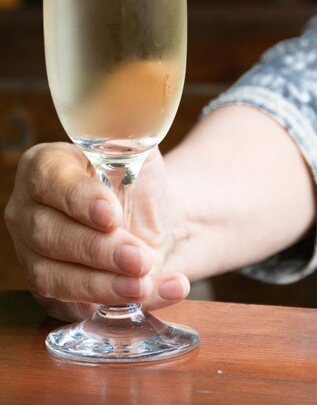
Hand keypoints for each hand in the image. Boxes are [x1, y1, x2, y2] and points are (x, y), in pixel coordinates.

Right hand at [4, 142, 190, 321]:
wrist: (149, 219)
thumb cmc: (137, 180)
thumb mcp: (136, 151)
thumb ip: (130, 143)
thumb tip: (132, 137)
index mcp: (45, 167)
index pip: (50, 181)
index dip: (78, 199)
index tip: (111, 214)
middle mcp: (29, 211)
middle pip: (49, 235)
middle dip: (97, 250)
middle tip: (139, 257)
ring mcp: (33, 255)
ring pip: (54, 278)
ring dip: (102, 286)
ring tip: (144, 284)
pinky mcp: (52, 292)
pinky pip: (76, 308)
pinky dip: (119, 305)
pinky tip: (159, 292)